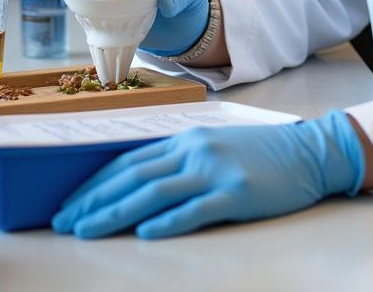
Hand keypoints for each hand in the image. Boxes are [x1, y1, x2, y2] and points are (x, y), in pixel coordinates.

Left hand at [51, 110, 364, 238]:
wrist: (310, 151)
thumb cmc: (263, 153)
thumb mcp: (217, 146)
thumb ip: (182, 160)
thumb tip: (141, 185)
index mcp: (189, 139)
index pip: (130, 161)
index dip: (96, 183)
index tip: (69, 203)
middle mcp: (196, 150)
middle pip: (133, 176)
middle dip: (93, 199)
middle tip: (62, 220)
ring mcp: (216, 171)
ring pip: (154, 192)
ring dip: (114, 212)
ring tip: (85, 229)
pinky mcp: (237, 193)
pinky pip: (195, 209)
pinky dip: (168, 222)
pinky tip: (145, 233)